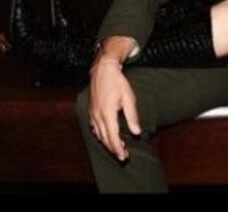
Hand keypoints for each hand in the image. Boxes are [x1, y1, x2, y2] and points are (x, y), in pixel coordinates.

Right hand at [87, 39, 141, 161]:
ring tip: (117, 148)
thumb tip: (136, 132)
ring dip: (107, 143)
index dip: (118, 148)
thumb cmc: (117, 82)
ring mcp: (92, 114)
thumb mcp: (128, 97)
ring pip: (98, 135)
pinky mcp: (91, 111)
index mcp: (107, 113)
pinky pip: (94, 128)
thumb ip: (132, 115)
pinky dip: (101, 136)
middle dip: (113, 149)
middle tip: (123, 156)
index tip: (124, 156)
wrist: (103, 70)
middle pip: (104, 139)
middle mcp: (97, 116)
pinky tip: (106, 137)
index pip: (112, 136)